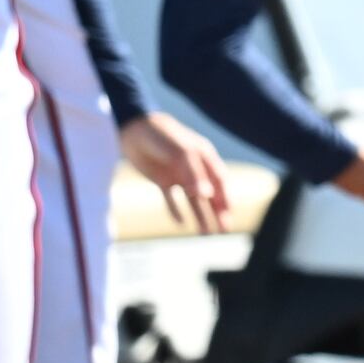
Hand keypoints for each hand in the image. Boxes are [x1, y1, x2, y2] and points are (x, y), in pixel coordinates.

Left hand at [118, 113, 231, 234]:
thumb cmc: (163, 137)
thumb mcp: (181, 153)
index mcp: (204, 157)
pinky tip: (180, 223)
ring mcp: (178, 174)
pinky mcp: (162, 180)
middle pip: (209, 194)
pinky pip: (171, 198)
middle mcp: (194, 168)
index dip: (225, 197)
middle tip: (224, 231)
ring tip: (205, 233)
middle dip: (217, 212)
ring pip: (193, 200)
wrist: (134, 129)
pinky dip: (175, 210)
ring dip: (200, 216)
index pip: (220, 180)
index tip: (229, 214)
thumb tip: (206, 196)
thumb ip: (194, 175)